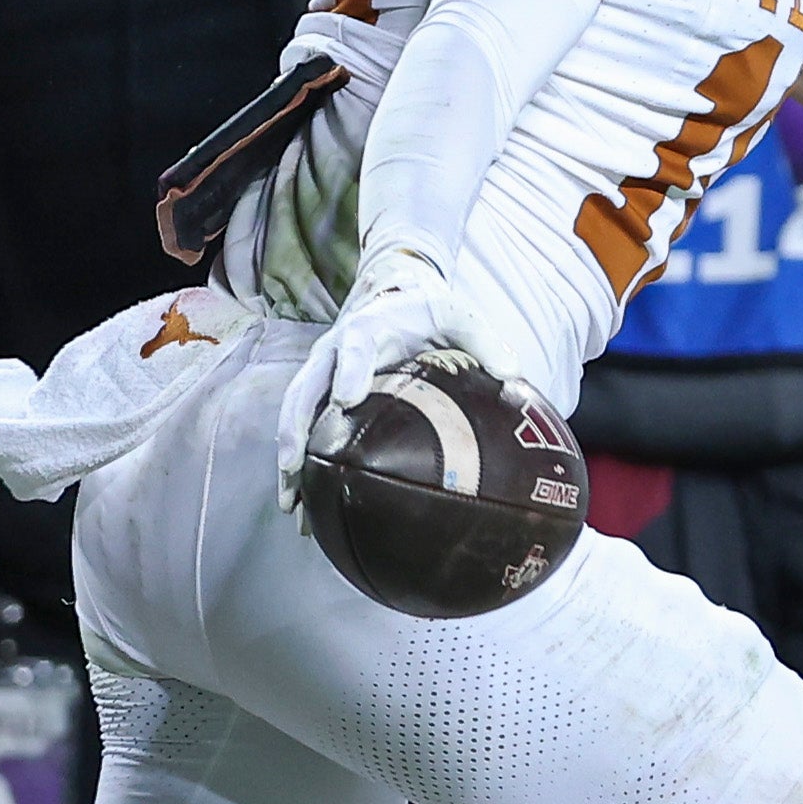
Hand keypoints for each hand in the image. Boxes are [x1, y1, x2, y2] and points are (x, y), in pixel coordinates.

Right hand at [277, 239, 512, 506]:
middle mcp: (333, 353)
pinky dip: (299, 468)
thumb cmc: (429, 312)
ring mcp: (322, 377)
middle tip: (295, 464)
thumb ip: (484, 339)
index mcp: (367, 330)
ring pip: (295, 418)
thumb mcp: (460, 315)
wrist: (396, 297)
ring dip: (289, 459)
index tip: (350, 399)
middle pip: (305, 390)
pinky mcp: (321, 397)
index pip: (354, 348)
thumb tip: (513, 374)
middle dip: (297, 428)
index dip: (351, 372)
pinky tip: (302, 506)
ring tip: (291, 504)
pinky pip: (303, 432)